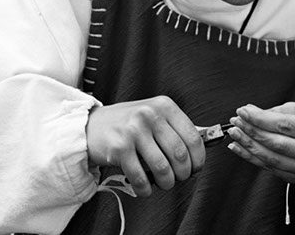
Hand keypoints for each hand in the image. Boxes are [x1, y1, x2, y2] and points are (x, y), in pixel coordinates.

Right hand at [86, 96, 204, 196]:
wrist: (91, 125)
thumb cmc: (128, 123)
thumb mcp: (154, 115)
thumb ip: (176, 127)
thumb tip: (204, 145)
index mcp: (164, 106)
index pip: (193, 136)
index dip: (199, 158)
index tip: (197, 167)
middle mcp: (150, 115)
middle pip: (180, 154)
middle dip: (184, 173)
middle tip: (181, 177)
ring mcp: (134, 131)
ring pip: (163, 167)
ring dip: (167, 182)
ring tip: (165, 183)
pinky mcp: (119, 148)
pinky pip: (140, 177)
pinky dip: (146, 189)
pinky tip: (146, 188)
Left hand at [227, 102, 294, 184]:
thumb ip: (277, 112)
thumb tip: (251, 112)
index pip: (285, 125)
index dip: (260, 118)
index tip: (244, 111)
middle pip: (277, 144)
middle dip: (251, 132)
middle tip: (236, 123)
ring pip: (272, 159)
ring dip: (248, 146)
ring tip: (235, 134)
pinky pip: (271, 169)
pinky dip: (252, 158)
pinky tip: (241, 148)